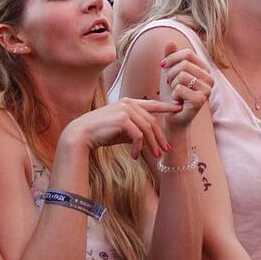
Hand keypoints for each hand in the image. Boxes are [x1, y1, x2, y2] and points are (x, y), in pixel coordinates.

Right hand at [62, 98, 180, 159]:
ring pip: (147, 129)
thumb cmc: (101, 133)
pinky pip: (138, 136)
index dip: (167, 106)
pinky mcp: (122, 119)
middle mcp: (128, 103)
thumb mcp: (121, 130)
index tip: (179, 108)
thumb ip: (135, 129)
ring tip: (155, 156)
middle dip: (160, 137)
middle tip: (166, 150)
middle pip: (152, 121)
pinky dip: (139, 148)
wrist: (81, 135)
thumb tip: (149, 138)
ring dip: (152, 145)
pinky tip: (135, 156)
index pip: (152, 104)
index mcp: (128, 102)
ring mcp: (125, 110)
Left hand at [159, 44, 212, 128]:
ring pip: (181, 76)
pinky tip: (178, 102)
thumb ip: (171, 57)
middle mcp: (210, 78)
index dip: (172, 58)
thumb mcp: (170, 72)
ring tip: (176, 93)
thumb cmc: (173, 94)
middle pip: (184, 64)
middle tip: (171, 84)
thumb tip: (169, 41)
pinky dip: (174, 95)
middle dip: (171, 74)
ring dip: (173, 85)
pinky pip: (179, 89)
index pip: (188, 53)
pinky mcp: (201, 100)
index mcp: (205, 69)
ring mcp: (207, 90)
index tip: (163, 66)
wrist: (174, 116)